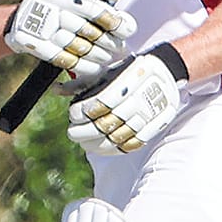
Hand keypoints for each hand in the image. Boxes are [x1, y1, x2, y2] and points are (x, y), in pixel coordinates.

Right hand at [4, 0, 134, 82]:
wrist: (16, 21)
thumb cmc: (54, 10)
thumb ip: (94, 6)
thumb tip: (123, 21)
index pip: (94, 9)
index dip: (114, 22)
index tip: (126, 30)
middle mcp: (52, 11)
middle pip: (89, 31)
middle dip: (109, 42)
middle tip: (118, 48)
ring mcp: (43, 30)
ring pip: (80, 48)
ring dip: (99, 56)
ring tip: (107, 57)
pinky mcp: (37, 47)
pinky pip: (66, 60)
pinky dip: (84, 66)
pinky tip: (94, 67)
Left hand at [68, 44, 187, 154]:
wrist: (166, 71)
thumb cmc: (129, 72)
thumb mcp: (106, 72)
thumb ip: (81, 83)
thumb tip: (55, 90)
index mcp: (126, 82)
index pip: (98, 105)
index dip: (81, 114)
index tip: (73, 115)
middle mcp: (139, 99)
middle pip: (105, 124)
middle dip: (84, 132)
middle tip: (73, 133)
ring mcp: (149, 115)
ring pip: (118, 137)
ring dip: (97, 144)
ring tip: (85, 143)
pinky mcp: (156, 126)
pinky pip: (134, 144)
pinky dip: (116, 149)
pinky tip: (103, 148)